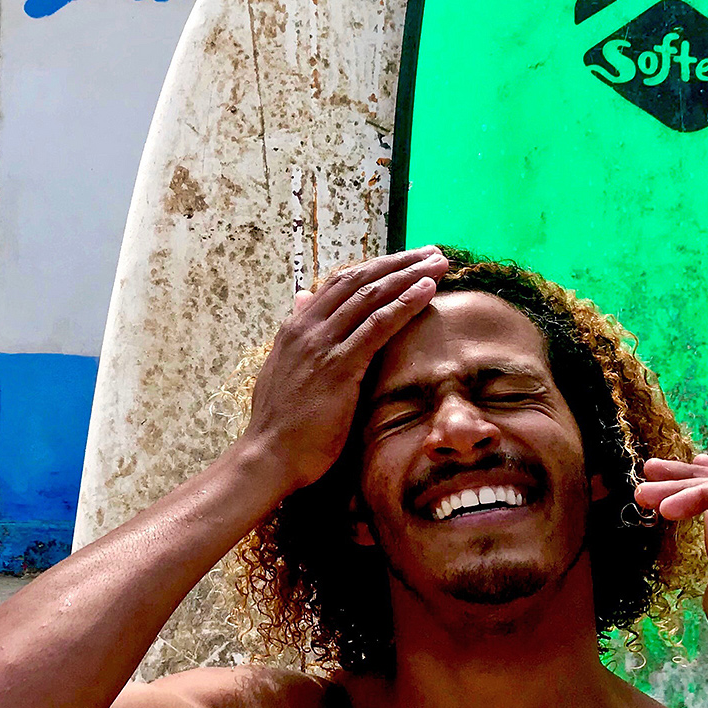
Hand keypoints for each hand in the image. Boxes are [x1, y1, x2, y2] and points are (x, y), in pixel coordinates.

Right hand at [237, 247, 447, 492]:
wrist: (268, 455)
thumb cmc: (281, 424)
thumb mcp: (283, 369)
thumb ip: (298, 335)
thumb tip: (302, 299)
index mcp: (295, 327)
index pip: (340, 283)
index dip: (376, 267)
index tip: (406, 260)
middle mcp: (306, 327)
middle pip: (359, 280)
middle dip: (398, 262)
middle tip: (431, 252)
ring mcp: (321, 344)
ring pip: (371, 295)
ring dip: (409, 275)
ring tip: (438, 263)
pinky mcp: (338, 366)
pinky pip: (378, 325)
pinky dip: (405, 303)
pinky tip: (427, 291)